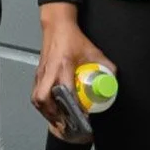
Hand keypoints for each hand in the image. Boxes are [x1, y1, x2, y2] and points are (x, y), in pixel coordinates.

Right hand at [31, 6, 113, 135]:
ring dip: (46, 112)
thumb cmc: (72, 38)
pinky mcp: (38, 74)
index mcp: (64, 66)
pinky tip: (50, 109)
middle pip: (44, 98)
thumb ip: (106, 65)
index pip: (65, 90)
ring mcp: (42, 73)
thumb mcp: (94, 51)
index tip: (81, 116)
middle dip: (53, 114)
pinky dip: (42, 105)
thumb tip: (113, 80)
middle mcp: (50, 71)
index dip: (72, 106)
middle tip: (65, 123)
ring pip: (37, 98)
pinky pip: (36, 93)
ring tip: (57, 120)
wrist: (57, 26)